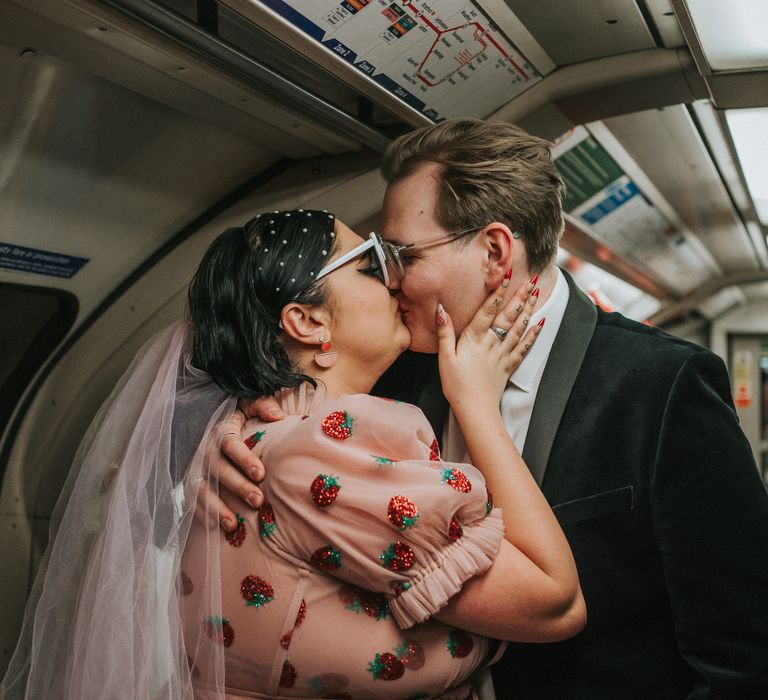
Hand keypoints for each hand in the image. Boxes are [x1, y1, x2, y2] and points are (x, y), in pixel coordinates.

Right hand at [194, 397, 283, 531]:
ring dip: (216, 507)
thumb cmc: (239, 417)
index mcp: (221, 429)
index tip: (261, 474)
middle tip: (258, 500)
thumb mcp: (248, 405)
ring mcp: (195, 467)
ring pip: (202, 488)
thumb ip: (262, 406)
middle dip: (237, 486)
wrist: (213, 422)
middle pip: (219, 469)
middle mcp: (205, 449)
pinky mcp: (190, 481)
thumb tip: (278, 416)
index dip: (244, 459)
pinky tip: (214, 528)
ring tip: (233, 524)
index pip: (230, 444)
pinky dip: (201, 514)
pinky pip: (191, 500)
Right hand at [436, 278, 541, 413]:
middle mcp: (491, 343)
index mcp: (474, 339)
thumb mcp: (445, 358)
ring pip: (518, 328)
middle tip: (531, 280)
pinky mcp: (508, 366)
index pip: (488, 311)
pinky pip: (523, 348)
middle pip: (508, 316)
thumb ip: (445, 333)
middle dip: (520, 296)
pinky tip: (539, 325)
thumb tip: (442, 310)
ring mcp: (502, 355)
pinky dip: (532, 335)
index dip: (498, 292)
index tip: (507, 276)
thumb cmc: (456, 385)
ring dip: (528, 310)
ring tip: (536, 294)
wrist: (475, 409)